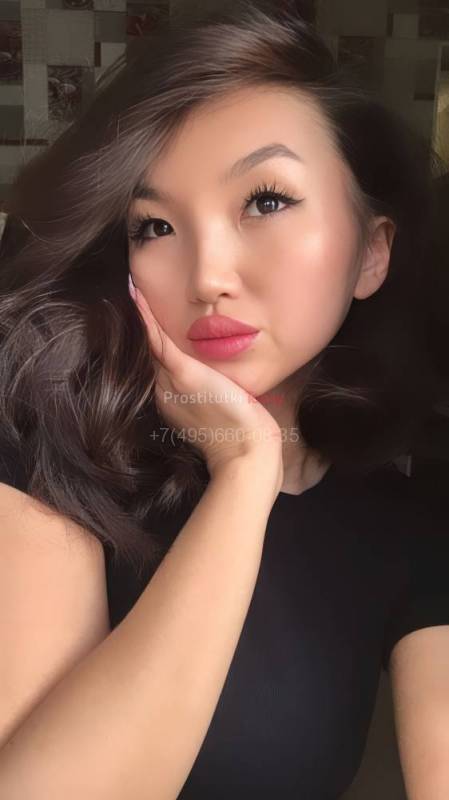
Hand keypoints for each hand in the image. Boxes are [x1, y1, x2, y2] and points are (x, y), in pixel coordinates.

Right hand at [131, 284, 282, 481]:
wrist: (246, 455)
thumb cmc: (241, 436)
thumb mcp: (221, 407)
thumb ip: (212, 390)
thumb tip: (219, 378)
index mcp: (171, 399)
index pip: (155, 362)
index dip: (144, 339)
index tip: (136, 317)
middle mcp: (163, 391)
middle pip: (145, 352)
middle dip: (134, 325)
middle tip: (122, 294)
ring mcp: (170, 383)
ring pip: (147, 343)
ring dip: (135, 316)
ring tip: (125, 289)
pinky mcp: (184, 374)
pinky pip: (157, 339)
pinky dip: (145, 316)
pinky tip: (135, 294)